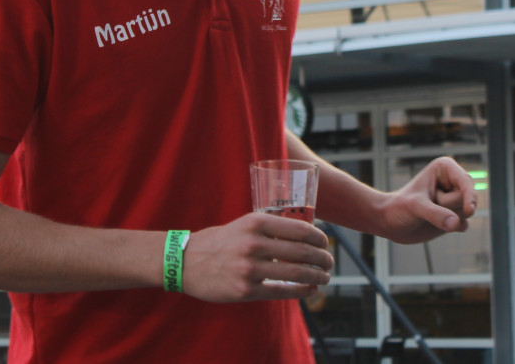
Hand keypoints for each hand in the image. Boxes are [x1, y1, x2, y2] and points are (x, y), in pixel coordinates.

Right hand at [180, 212, 332, 301]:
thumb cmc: (219, 242)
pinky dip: (302, 291)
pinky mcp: (245, 290)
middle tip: (329, 262)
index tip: (325, 243)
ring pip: (296, 273)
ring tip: (324, 277)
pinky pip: (282, 291)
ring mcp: (249, 268)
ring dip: (317, 276)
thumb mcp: (243, 224)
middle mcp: (254, 243)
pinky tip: (310, 289)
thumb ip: (270, 228)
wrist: (185, 262)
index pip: (300, 229)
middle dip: (323, 259)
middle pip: (303, 252)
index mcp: (256, 222)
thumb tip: (304, 234)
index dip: (319, 238)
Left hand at [374, 157, 476, 243]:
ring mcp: (454, 199)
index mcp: (444, 168)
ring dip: (449, 218)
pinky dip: (452, 227)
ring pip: (466, 213)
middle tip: (427, 203)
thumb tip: (456, 224)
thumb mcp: (415, 207)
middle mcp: (452, 181)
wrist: (389, 222)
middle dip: (449, 207)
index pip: (466, 181)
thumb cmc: (399, 208)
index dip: (469, 195)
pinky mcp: (454, 215)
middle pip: (467, 199)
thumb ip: (436, 214)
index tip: (468, 210)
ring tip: (428, 212)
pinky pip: (464, 224)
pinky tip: (434, 223)